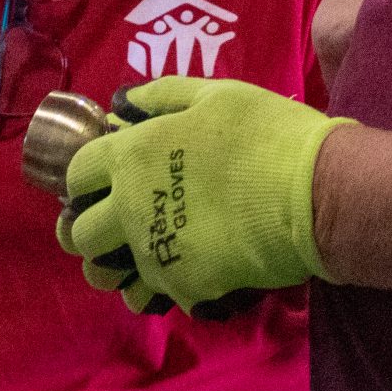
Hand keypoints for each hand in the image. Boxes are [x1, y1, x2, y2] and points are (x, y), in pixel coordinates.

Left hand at [56, 77, 350, 313]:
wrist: (315, 191)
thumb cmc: (266, 133)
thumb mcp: (213, 95)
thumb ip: (161, 97)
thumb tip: (122, 105)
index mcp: (132, 155)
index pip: (77, 175)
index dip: (86, 180)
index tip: (104, 183)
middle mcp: (130, 207)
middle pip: (79, 234)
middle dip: (91, 229)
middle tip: (120, 224)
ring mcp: (155, 252)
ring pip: (105, 276)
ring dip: (115, 267)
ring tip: (144, 256)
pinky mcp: (183, 286)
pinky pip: (152, 295)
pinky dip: (161, 287)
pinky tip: (184, 271)